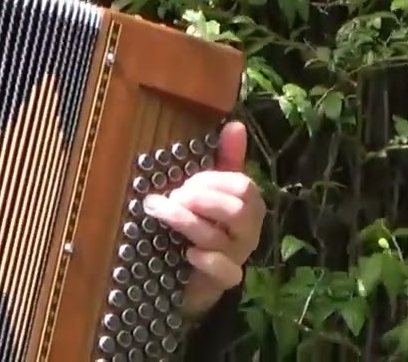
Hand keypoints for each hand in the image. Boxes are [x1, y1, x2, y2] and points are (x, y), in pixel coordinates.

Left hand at [142, 120, 262, 317]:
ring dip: (185, 221)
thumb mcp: (209, 189)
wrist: (186, 273)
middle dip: (200, 199)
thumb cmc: (200, 223)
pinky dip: (207, 259)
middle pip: (239, 209)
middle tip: (172, 197)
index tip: (184, 183)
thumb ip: (225, 159)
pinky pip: (226, 271)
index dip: (210, 181)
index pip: (242, 185)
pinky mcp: (224, 281)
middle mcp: (249, 231)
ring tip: (158, 212)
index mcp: (248, 205)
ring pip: (221, 237)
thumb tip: (236, 124)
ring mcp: (238, 257)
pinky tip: (188, 252)